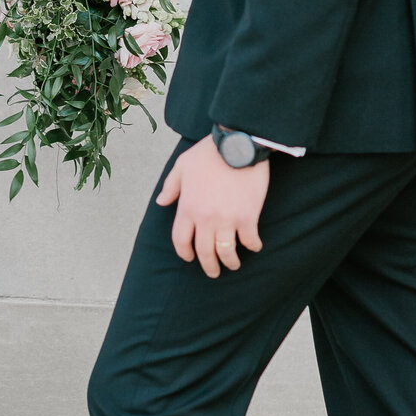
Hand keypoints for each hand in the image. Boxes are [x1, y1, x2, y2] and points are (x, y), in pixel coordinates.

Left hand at [156, 135, 268, 277]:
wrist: (238, 144)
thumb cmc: (209, 152)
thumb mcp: (182, 165)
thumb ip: (171, 186)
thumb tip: (161, 202)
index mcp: (187, 207)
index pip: (180, 240)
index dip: (184, 253)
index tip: (189, 258)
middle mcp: (205, 218)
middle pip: (203, 252)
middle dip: (208, 266)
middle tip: (213, 272)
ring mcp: (227, 220)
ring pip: (226, 252)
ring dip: (230, 262)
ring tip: (234, 264)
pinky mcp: (248, 217)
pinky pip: (250, 240)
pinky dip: (252, 246)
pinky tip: (254, 246)